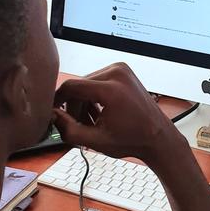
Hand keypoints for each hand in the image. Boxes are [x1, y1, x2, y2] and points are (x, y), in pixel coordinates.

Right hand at [53, 63, 181, 164]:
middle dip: (74, 106)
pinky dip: (94, 96)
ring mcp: (121, 69)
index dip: (57, 100)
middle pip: (78, 85)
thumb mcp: (95, 141)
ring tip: (91, 122)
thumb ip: (69, 130)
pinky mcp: (122, 71)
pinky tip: (99, 113)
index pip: (71, 87)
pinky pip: (97, 80)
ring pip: (86, 83)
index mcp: (111, 89)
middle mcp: (117, 73)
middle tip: (78, 126)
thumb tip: (52, 116)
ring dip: (83, 102)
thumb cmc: (132, 140)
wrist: (157, 136)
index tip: (52, 112)